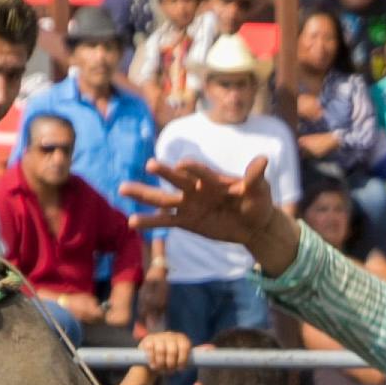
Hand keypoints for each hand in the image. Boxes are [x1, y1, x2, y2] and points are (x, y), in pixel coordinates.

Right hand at [123, 153, 293, 271]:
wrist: (255, 224)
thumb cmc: (258, 201)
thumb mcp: (260, 189)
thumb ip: (255, 177)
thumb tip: (263, 160)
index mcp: (213, 178)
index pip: (201, 171)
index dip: (194, 169)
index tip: (183, 164)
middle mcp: (196, 188)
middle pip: (176, 180)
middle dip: (165, 173)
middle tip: (150, 165)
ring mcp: (188, 204)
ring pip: (162, 199)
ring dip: (143, 194)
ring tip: (122, 188)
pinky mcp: (186, 221)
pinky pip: (165, 221)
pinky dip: (149, 222)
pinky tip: (131, 222)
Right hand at [132, 326, 192, 369]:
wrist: (152, 359)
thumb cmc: (170, 360)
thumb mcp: (183, 357)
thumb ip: (196, 354)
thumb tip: (210, 348)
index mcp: (181, 338)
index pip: (185, 347)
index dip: (183, 359)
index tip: (180, 368)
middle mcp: (170, 335)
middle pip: (172, 350)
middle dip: (171, 363)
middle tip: (170, 370)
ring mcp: (158, 336)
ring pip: (161, 351)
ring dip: (161, 363)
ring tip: (161, 369)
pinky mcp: (148, 340)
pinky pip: (150, 351)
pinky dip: (152, 361)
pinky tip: (153, 365)